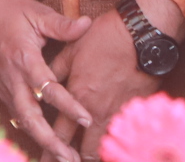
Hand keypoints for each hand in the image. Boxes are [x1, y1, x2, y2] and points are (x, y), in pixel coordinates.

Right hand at [0, 0, 91, 161]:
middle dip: (49, 140)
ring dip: (41, 140)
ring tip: (62, 156)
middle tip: (69, 157)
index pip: (49, 89)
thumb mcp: (34, 11)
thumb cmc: (3, 10)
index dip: (69, 105)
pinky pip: (15, 113)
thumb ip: (61, 24)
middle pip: (30, 117)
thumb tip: (87, 24)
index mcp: (24, 58)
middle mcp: (12, 78)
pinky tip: (44, 140)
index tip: (87, 118)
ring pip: (22, 121)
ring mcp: (3, 86)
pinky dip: (30, 129)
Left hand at [47, 0, 175, 160]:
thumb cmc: (104, 38)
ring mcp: (118, 113)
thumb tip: (44, 82)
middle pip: (83, 151)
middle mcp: (97, 111)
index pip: (59, 134)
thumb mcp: (72, 50)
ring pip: (104, 147)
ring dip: (92, 154)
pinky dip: (113, 143)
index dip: (49, 149)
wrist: (141, 35)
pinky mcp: (135, 111)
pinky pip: (122, 136)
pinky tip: (110, 145)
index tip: (44, 159)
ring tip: (83, 158)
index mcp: (77, 96)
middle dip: (71, 159)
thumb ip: (56, 70)